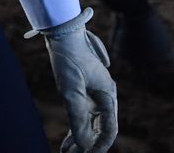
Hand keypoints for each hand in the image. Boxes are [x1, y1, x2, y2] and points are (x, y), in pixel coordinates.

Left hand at [32, 9, 117, 152]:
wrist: (64, 32)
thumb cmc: (69, 58)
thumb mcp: (71, 90)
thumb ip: (78, 118)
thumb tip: (84, 144)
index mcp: (108, 94)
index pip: (109, 128)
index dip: (100, 146)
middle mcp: (105, 95)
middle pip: (100, 128)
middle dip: (88, 145)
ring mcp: (96, 93)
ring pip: (92, 123)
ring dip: (81, 138)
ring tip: (67, 152)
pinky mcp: (86, 91)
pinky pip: (85, 114)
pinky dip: (77, 127)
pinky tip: (68, 140)